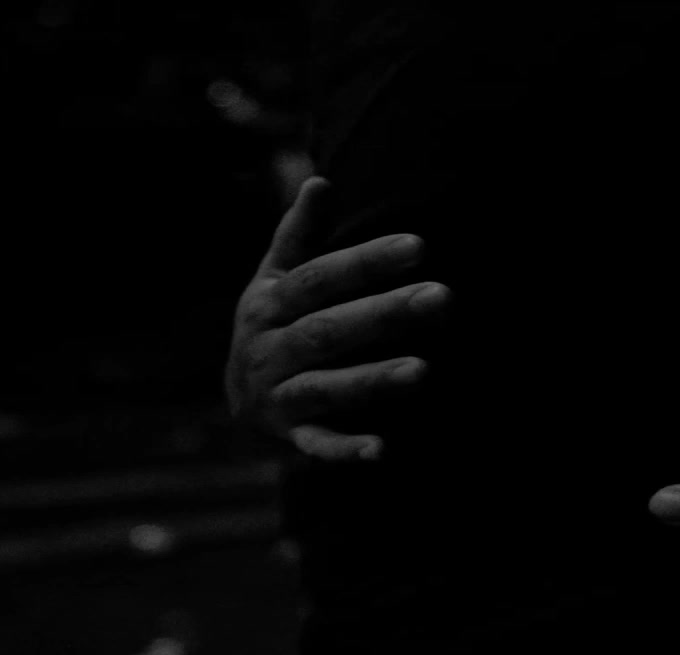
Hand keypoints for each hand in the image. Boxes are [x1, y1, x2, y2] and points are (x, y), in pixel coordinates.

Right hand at [226, 177, 449, 461]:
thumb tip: (320, 180)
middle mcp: (269, 349)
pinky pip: (317, 445)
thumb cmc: (271, 325)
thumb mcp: (273, 278)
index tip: (418, 245)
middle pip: (330, 330)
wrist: (236, 402)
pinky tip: (382, 450)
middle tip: (443, 298)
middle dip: (385, 314)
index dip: (366, 261)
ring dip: (373, 379)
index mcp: (269, 304)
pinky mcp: (290, 438)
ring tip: (424, 370)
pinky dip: (345, 450)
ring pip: (326, 387)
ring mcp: (278, 396)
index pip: (320, 278)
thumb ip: (298, 234)